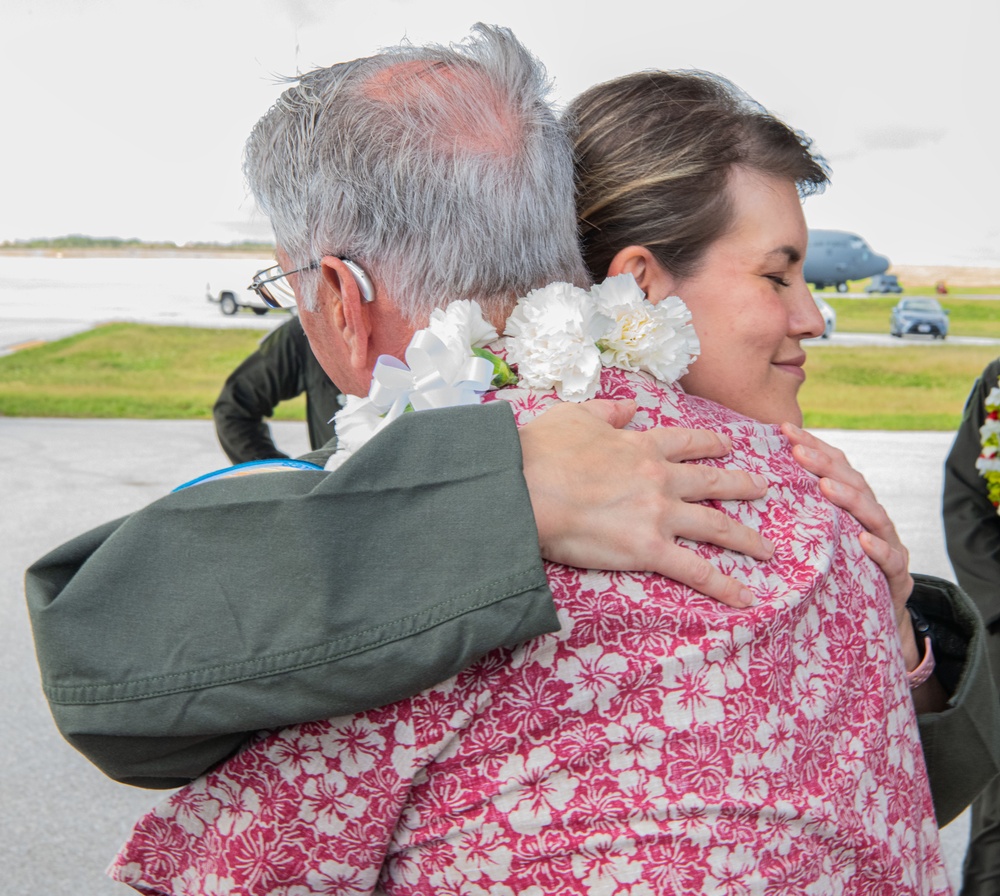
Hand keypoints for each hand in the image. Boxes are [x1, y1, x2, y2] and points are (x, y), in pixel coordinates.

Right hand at [518, 399, 773, 607]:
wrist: (526, 487)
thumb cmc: (541, 450)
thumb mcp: (574, 414)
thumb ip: (607, 411)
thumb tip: (630, 407)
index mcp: (642, 445)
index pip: (688, 442)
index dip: (712, 444)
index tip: (729, 445)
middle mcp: (661, 478)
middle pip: (714, 482)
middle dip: (743, 486)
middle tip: (763, 489)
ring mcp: (659, 514)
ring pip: (717, 527)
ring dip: (746, 539)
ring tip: (767, 549)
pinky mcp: (650, 550)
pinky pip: (696, 571)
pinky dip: (724, 586)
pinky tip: (745, 598)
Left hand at [780, 423, 919, 657]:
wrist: (881, 618)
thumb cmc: (840, 572)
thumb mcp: (818, 540)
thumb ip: (798, 513)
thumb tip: (748, 486)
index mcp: (852, 507)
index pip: (834, 469)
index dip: (813, 447)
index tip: (784, 429)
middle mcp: (871, 520)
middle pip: (853, 484)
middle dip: (826, 465)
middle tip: (798, 451)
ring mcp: (889, 546)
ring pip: (874, 516)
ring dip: (850, 499)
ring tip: (827, 486)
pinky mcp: (898, 578)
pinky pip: (892, 561)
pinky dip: (879, 549)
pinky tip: (863, 541)